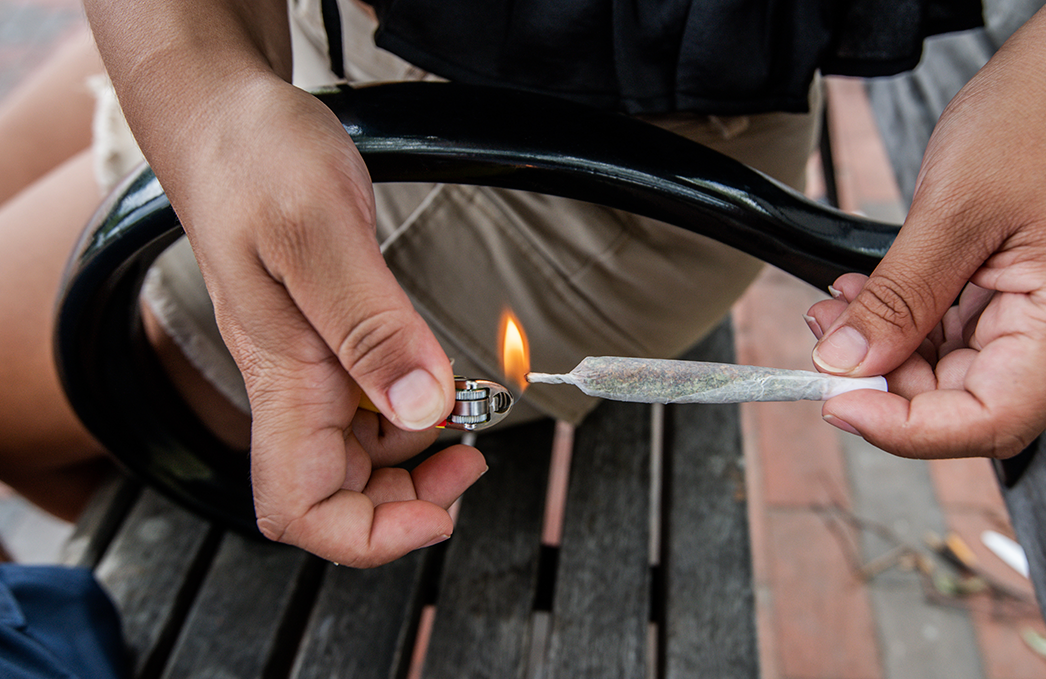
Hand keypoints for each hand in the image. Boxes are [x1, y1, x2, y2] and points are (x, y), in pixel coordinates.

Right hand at [162, 74, 485, 565]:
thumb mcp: (318, 232)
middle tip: (472, 459)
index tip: (438, 512)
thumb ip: (372, 325)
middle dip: (411, 498)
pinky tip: (432, 374)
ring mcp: (306, 365)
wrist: (224, 118)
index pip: (301, 509)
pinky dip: (409, 406)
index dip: (368, 536)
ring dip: (417, 452)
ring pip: (360, 453)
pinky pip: (368, 403)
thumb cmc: (253, 161)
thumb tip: (423, 407)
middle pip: (340, 495)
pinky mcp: (325, 339)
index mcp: (281, 376)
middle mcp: (290, 384)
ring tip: (464, 411)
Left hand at [804, 1, 1045, 458]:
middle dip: (887, 382)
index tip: (841, 404)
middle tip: (826, 349)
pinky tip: (866, 296)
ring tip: (836, 311)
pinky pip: (957, 331)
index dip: (909, 428)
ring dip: (887, 350)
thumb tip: (847, 362)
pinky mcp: (1023, 293)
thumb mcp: (954, 208)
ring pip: (954, 370)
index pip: (992, 419)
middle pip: (968, 401)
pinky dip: (905, 321)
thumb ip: (898, 298)